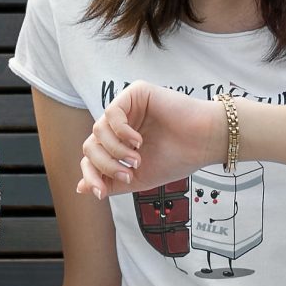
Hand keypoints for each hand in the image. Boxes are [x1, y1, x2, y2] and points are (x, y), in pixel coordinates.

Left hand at [79, 80, 221, 198]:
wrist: (204, 144)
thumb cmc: (176, 159)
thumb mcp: (138, 179)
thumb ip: (110, 182)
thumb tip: (81, 188)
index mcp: (119, 142)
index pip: (92, 156)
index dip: (92, 175)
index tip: (102, 192)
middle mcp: (120, 123)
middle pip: (90, 144)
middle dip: (104, 164)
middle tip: (128, 174)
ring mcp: (127, 107)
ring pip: (98, 130)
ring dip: (115, 151)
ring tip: (137, 159)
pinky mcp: (135, 93)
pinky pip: (111, 112)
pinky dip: (121, 132)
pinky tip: (138, 141)